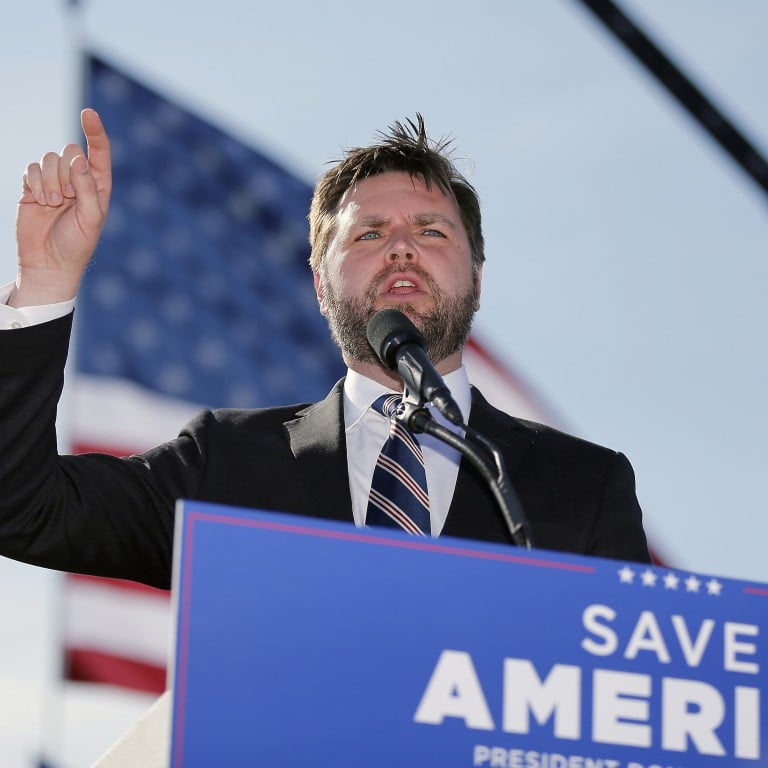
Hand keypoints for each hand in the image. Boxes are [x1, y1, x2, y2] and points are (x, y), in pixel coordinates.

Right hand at [10, 108, 111, 306]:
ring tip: (54, 204)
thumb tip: (78, 160)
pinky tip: (40, 201)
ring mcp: (54, 181)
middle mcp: (77, 180)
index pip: (99, 152)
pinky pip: (31, 168)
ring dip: (50, 181)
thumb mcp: (91, 218)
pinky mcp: (33, 185)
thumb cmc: (77, 244)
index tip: (88, 112)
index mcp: (98, 185)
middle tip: (67, 199)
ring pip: (49, 158)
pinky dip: (35, 183)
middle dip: (66, 173)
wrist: (49, 262)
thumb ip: (88, 188)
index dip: (95, 131)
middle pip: (69, 151)